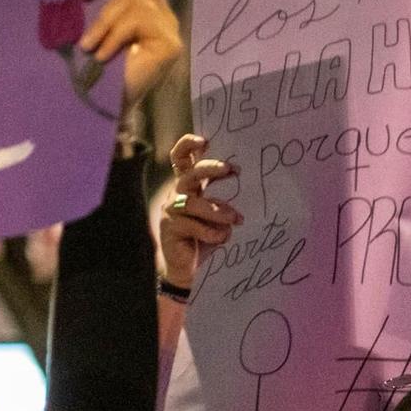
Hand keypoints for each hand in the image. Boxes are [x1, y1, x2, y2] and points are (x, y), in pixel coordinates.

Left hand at [76, 0, 183, 116]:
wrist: (106, 110)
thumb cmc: (95, 70)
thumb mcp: (96, 24)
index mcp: (147, 4)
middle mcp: (162, 14)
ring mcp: (168, 29)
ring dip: (104, 19)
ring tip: (88, 44)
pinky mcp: (170, 45)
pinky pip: (138, 19)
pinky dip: (113, 34)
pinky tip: (101, 54)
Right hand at [160, 134, 242, 288]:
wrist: (189, 269)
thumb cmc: (205, 238)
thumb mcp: (216, 217)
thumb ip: (222, 203)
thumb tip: (239, 197)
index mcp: (187, 186)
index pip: (181, 158)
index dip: (188, 145)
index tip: (206, 141)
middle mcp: (177, 195)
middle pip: (189, 174)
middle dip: (209, 168)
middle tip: (230, 169)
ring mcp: (171, 212)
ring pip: (193, 203)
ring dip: (217, 210)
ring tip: (236, 220)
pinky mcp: (171, 229)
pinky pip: (193, 226)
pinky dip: (212, 232)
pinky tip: (222, 238)